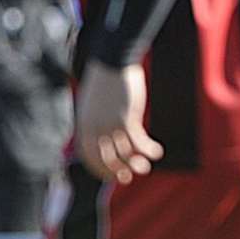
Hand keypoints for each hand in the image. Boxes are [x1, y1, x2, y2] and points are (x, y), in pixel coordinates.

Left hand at [74, 61, 162, 184]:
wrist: (111, 61)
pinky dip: (148, 150)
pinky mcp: (125, 119)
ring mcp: (109, 125)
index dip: (99, 169)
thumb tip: (102, 138)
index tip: (110, 175)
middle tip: (127, 177)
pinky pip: (138, 142)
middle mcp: (94, 128)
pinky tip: (156, 151)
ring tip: (144, 167)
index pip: (87, 156)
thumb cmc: (103, 81)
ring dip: (136, 163)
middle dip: (116, 171)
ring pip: (124, 154)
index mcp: (82, 124)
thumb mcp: (92, 104)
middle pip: (105, 160)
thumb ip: (94, 121)